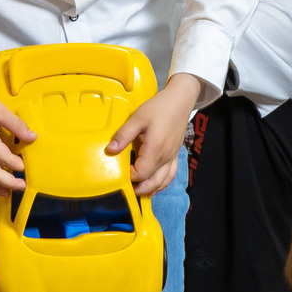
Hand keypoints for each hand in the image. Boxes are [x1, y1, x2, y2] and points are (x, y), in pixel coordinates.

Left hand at [109, 75, 208, 197]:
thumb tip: (111, 150)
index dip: (129, 176)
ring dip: (150, 188)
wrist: (180, 101)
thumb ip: (123, 135)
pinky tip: (154, 186)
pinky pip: (170, 175)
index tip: (119, 171)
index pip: (140, 173)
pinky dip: (162, 183)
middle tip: (125, 188)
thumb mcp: (137, 118)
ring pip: (162, 182)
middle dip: (138, 188)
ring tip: (137, 190)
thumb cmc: (160, 107)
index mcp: (155, 149)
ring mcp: (171, 157)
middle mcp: (165, 157)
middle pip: (152, 183)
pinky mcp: (174, 155)